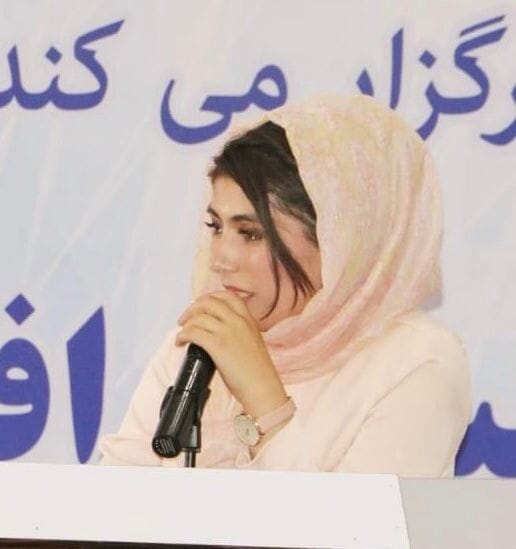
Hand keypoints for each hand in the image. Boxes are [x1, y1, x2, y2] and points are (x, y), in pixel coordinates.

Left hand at [175, 291, 287, 418]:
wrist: (263, 388)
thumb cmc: (258, 373)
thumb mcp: (253, 342)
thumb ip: (240, 332)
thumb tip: (217, 332)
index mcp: (249, 320)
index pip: (228, 296)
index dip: (210, 297)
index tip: (200, 306)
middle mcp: (239, 321)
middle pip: (209, 302)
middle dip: (193, 308)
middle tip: (185, 319)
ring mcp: (228, 332)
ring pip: (198, 317)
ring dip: (185, 324)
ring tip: (182, 334)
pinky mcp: (218, 345)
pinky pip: (193, 332)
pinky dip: (182, 335)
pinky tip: (180, 343)